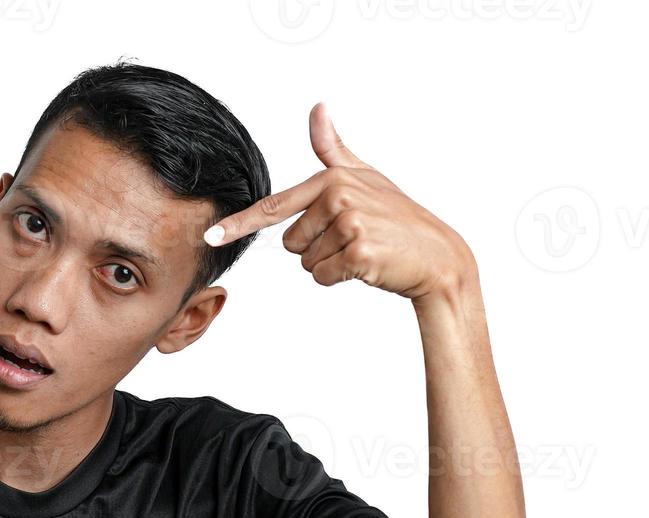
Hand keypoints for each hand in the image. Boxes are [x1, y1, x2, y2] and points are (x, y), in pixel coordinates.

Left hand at [204, 103, 475, 302]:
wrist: (436, 254)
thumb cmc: (397, 216)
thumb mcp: (365, 176)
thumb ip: (334, 149)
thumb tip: (318, 108)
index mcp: (331, 179)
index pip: (275, 206)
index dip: (239, 223)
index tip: (212, 235)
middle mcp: (336, 196)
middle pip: (291, 243)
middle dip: (316, 248)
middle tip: (352, 239)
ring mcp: (348, 223)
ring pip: (307, 263)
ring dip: (330, 264)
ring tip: (363, 250)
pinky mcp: (357, 251)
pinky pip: (323, 277)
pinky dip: (341, 278)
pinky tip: (367, 265)